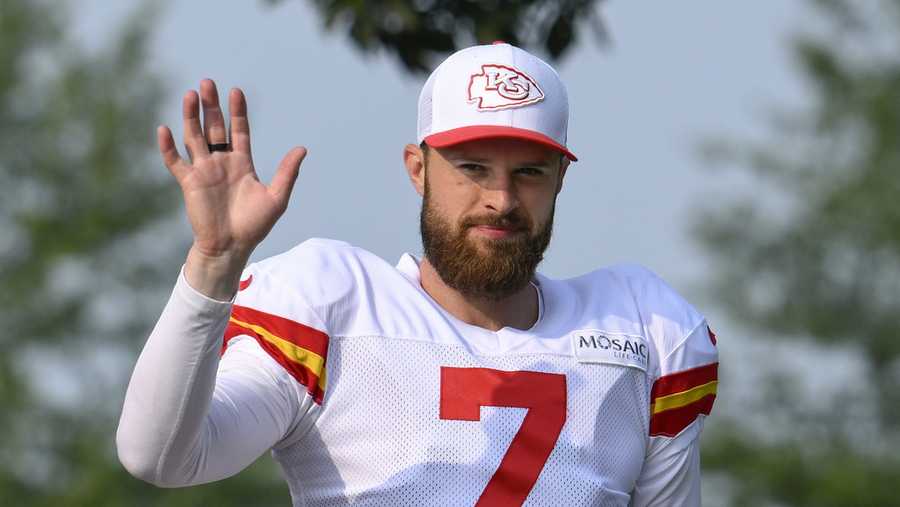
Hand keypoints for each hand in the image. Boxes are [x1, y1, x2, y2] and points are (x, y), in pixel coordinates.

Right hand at [158, 79, 306, 298]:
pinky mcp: (188, 183)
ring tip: (190, 95)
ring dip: (190, 117)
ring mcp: (203, 171)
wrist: (230, 247)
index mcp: (242, 163)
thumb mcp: (276, 197)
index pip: (239, 130)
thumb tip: (302, 148)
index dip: (237, 112)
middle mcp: (221, 162)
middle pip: (214, 127)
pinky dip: (168, 147)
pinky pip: (175, 162)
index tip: (236, 91)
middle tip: (207, 83)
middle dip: (211, 106)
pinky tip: (164, 129)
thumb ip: (287, 172)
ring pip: (194, 137)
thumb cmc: (254, 225)